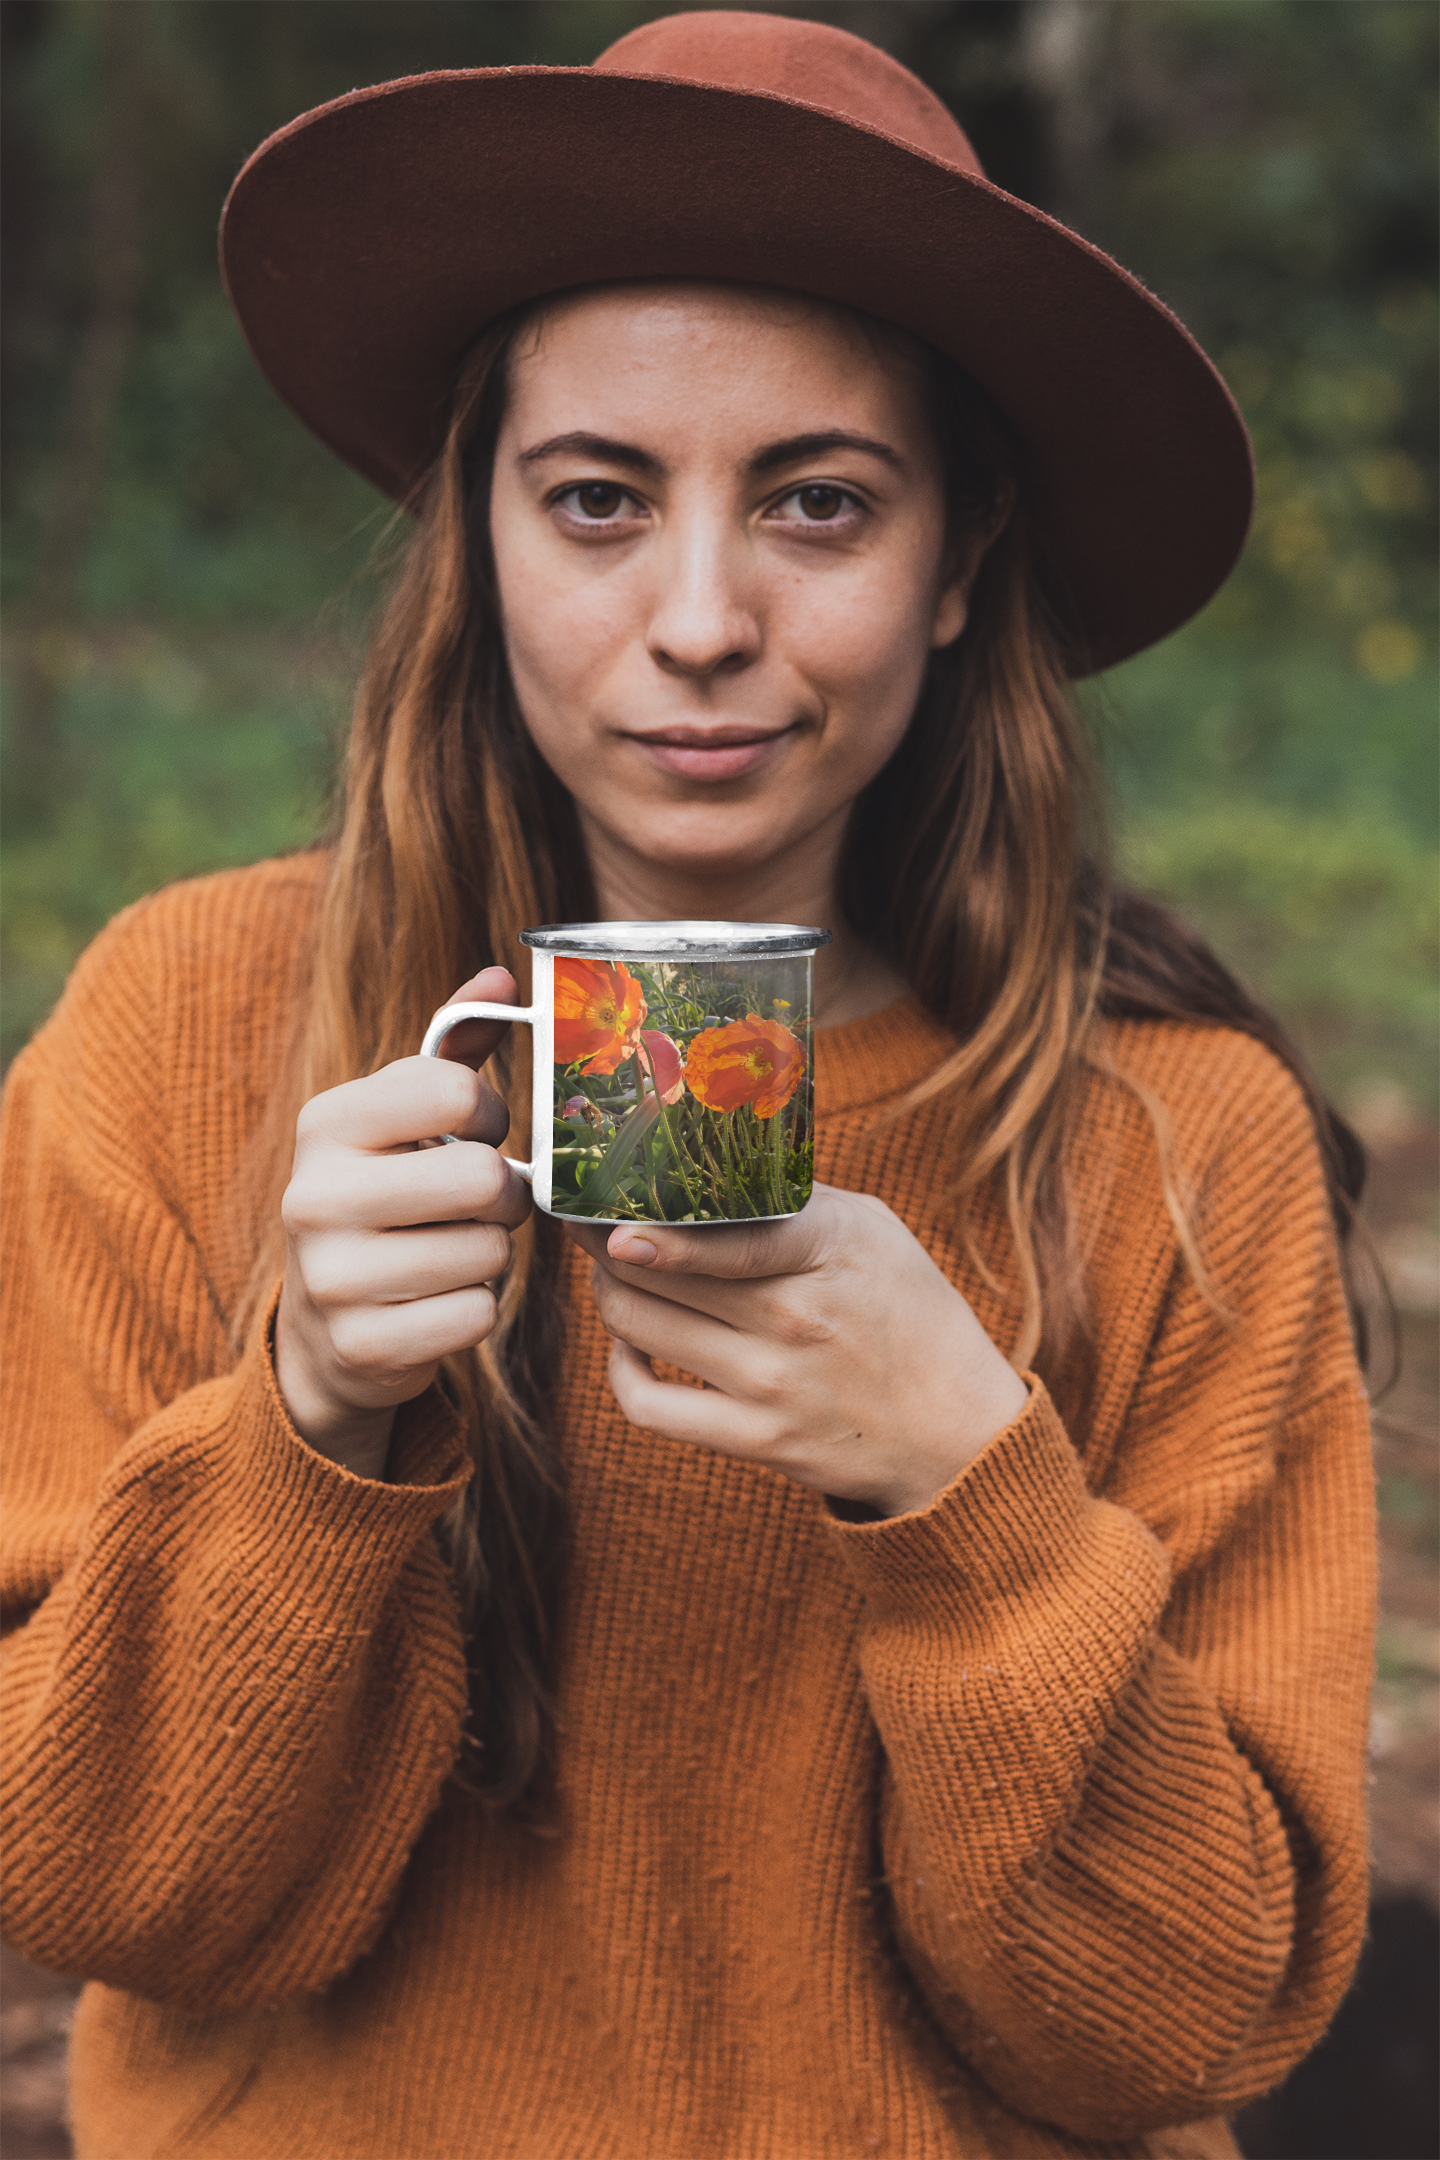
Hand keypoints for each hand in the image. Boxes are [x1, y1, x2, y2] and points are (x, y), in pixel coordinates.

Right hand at [275, 967, 531, 1478]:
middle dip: (503, 1196)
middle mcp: (314, 1196)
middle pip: (482, 1179)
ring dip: (489, 1255)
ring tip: (450, 1252)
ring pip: (488, 1252)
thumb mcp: (402, 1120)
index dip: (492, 1112)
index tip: (478, 1132)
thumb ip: (455, 1047)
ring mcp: (331, 1278)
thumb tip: (503, 975)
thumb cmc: (386, 1198)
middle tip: (481, 1204)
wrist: (326, 1329)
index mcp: (325, 1123)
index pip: (454, 1089)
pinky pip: (476, 1315)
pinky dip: (474, 1310)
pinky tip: (436, 1302)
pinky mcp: (362, 1346)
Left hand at [570, 1184, 1028, 1517]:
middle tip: (588, 1222)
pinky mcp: (754, 1438)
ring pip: (641, 1326)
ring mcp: (770, 1383)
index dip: (654, 1228)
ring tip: (612, 1272)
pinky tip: (630, 1343)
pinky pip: (650, 1406)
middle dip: (605, 1243)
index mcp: (828, 1252)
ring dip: (609, 1293)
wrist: (959, 1432)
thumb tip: (706, 1168)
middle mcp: (793, 1317)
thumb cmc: (913, 1316)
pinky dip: (621, 1370)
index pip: (727, 1234)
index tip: (606, 1214)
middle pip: (659, 1272)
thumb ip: (793, 1201)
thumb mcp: (874, 1232)